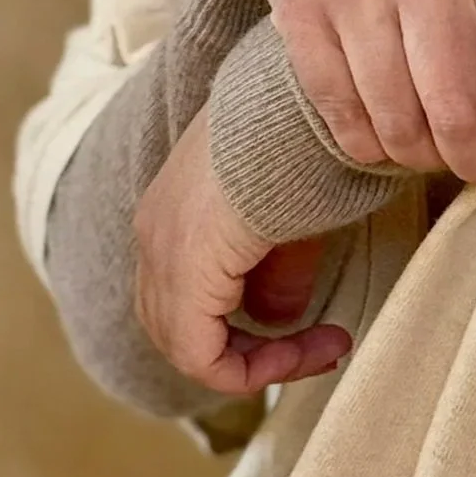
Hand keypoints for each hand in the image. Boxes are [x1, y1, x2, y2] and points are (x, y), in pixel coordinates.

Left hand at [134, 105, 351, 397]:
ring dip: (257, 361)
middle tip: (317, 345)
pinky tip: (305, 352)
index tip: (318, 325)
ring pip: (188, 346)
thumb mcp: (290, 210)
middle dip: (251, 349)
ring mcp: (161, 254)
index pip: (190, 292)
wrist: (297, 107)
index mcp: (174, 208)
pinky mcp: (183, 275)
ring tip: (321, 348)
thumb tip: (278, 318)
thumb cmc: (306, 138)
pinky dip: (253, 369)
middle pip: (180, 326)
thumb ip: (277, 269)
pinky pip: (203, 356)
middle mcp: (154, 232)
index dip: (250, 323)